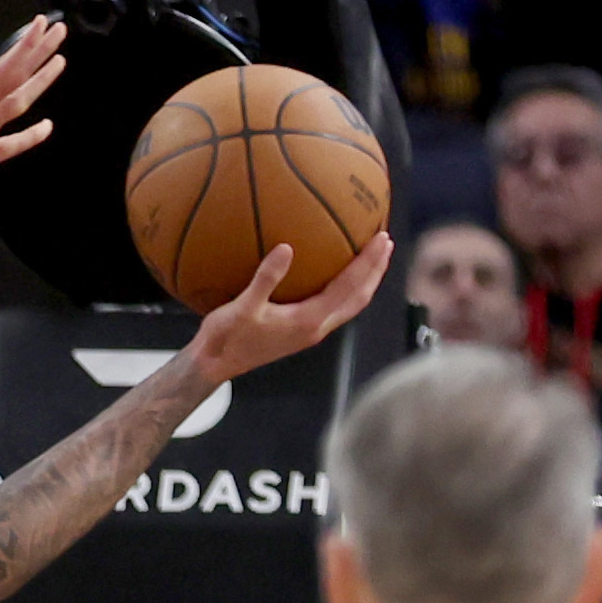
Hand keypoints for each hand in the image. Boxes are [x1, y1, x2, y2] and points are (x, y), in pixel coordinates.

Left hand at [0, 12, 66, 221]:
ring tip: (58, 64)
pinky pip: (14, 142)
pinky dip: (31, 135)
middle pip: (18, 76)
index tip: (43, 24)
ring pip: (20, 102)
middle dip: (38, 54)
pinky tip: (45, 127)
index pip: (8, 66)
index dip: (27, 45)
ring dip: (38, 83)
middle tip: (58, 32)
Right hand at [185, 232, 396, 387]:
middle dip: (376, 270)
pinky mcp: (302, 332)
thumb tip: (286, 248)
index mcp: (308, 321)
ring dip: (366, 281)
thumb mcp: (243, 307)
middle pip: (359, 297)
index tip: (381, 237)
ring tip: (373, 258)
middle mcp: (317, 328)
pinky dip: (347, 289)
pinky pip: (335, 306)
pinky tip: (339, 275)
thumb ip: (266, 278)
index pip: (349, 287)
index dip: (368, 262)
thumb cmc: (227, 338)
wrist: (215, 365)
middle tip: (386, 242)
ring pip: (350, 305)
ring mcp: (311, 331)